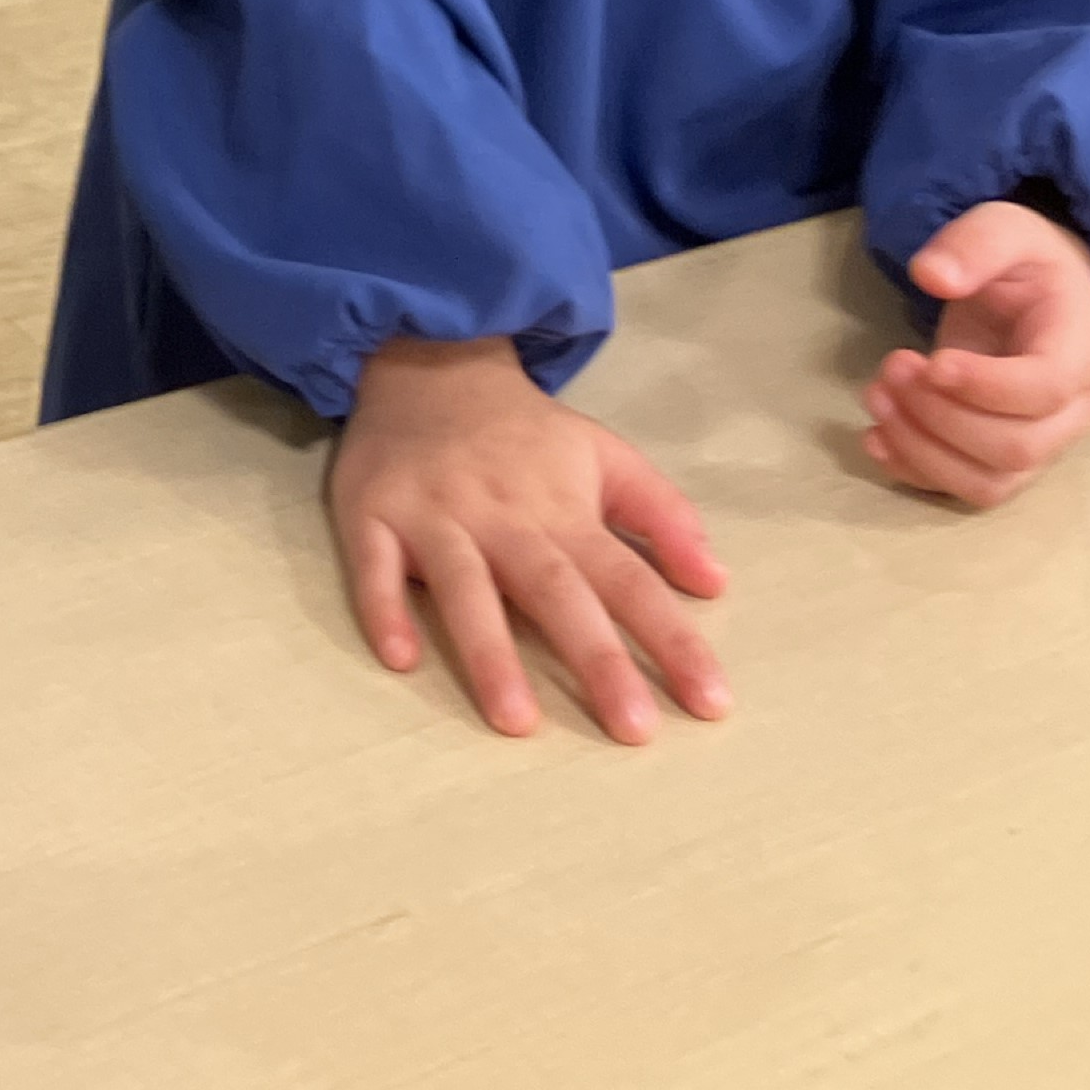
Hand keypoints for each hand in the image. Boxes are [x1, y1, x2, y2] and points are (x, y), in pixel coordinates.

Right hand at [330, 336, 731, 745]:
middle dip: (596, 660)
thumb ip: (663, 515)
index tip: (711, 701)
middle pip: (554, 591)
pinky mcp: (373, 513)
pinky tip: (400, 658)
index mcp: (564, 509)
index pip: (628, 580)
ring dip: (490, 652)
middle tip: (634, 731)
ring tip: (517, 722)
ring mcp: (435, 516)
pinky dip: (384, 608)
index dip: (672, 638)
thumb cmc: (522, 432)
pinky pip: (374, 566)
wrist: (425, 358)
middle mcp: (503, 516)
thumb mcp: (604, 454)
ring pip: (464, 588)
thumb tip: (717, 582)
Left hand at [862, 201, 1089, 508]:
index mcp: (1080, 354)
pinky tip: (874, 438)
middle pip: (1014, 447)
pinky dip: (917, 473)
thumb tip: (931, 276)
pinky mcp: (1005, 461)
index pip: (1044, 390)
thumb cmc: (1029, 265)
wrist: (1045, 297)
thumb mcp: (1007, 228)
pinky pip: (966, 490)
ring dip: (922, 448)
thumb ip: (973, 244)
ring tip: (876, 395)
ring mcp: (1041, 447)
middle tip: (892, 365)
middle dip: (941, 415)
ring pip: (989, 483)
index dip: (985, 386)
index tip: (931, 361)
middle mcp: (1070, 415)